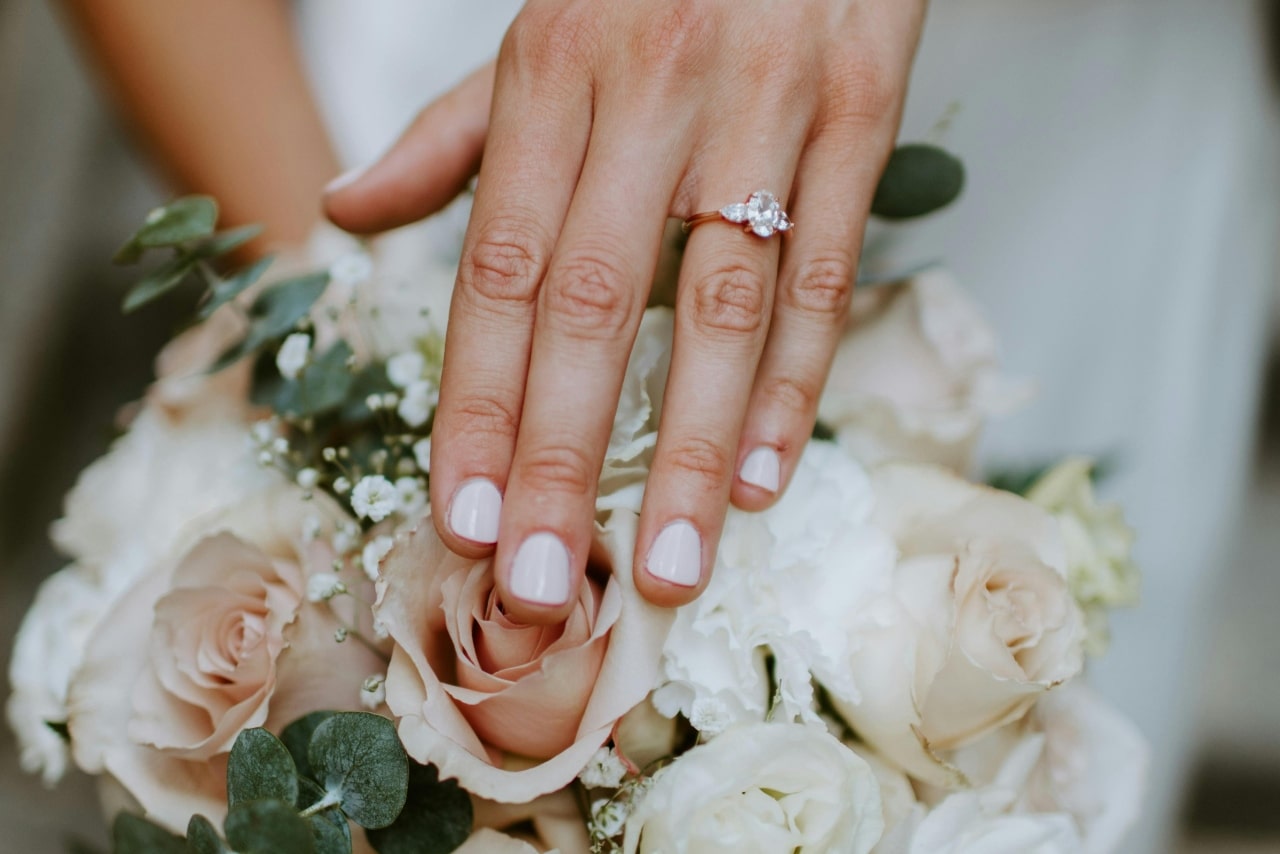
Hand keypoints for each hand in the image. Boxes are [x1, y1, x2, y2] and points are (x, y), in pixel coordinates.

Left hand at [325, 0, 925, 623]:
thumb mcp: (538, 34)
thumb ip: (446, 136)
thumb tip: (341, 212)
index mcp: (550, 78)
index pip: (498, 273)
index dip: (477, 404)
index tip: (464, 520)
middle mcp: (648, 98)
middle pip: (595, 307)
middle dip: (564, 458)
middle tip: (542, 582)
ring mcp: (762, 108)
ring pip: (721, 304)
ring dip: (695, 449)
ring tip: (674, 564)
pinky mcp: (857, 111)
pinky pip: (825, 265)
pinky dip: (797, 377)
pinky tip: (767, 473)